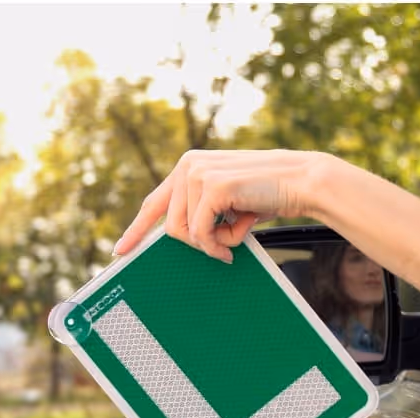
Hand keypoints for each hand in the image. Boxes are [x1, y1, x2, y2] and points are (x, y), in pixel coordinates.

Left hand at [113, 149, 325, 263]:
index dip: (136, 230)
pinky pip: (202, 233)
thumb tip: (181, 239)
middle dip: (198, 244)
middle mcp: (187, 165)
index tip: (120, 251)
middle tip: (223, 248)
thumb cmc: (266, 195)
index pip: (154, 203)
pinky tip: (241, 233)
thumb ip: (201, 212)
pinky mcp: (211, 186)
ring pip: (184, 232)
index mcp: (188, 167)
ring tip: (237, 233)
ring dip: (212, 243)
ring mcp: (197, 173)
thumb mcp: (226, 202)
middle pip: (170, 227)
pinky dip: (222, 242)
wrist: (299, 181)